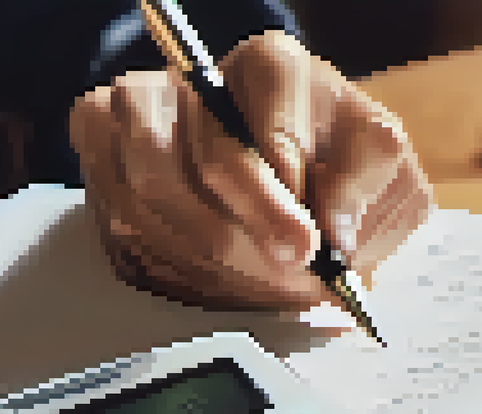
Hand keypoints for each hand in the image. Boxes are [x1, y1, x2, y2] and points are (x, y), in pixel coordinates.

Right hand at [69, 30, 433, 311]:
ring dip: (204, 246)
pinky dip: (152, 243)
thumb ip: (371, 185)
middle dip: (254, 222)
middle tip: (285, 266)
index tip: (308, 242)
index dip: (290, 182)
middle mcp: (205, 77)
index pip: (275, 111)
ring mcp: (143, 102)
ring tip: (243, 277)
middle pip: (214, 152)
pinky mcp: (99, 133)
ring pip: (153, 181)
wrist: (273, 198)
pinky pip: (111, 196)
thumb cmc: (330, 182)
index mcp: (276, 69)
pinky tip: (192, 263)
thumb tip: (337, 232)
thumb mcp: (382, 177)